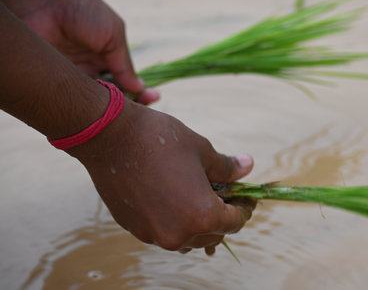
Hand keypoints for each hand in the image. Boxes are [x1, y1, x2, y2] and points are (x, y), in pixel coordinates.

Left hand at [1, 0, 157, 103]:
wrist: (43, 4)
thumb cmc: (82, 12)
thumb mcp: (113, 33)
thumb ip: (125, 63)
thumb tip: (140, 87)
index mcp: (106, 54)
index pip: (127, 79)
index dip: (141, 90)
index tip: (155, 97)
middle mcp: (92, 68)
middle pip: (115, 93)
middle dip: (132, 103)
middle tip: (144, 110)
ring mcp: (75, 77)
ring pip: (99, 101)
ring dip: (115, 108)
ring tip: (128, 110)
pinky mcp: (59, 85)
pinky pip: (79, 101)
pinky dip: (93, 108)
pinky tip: (106, 110)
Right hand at [68, 99, 254, 251]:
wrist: (109, 137)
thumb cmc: (159, 140)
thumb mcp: (201, 150)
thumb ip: (227, 167)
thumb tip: (248, 167)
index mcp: (202, 216)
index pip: (235, 223)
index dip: (244, 208)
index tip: (245, 196)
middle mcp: (179, 234)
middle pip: (213, 235)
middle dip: (222, 216)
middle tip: (223, 194)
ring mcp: (154, 235)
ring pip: (188, 238)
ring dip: (197, 222)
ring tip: (197, 197)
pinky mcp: (135, 230)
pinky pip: (164, 233)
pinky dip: (175, 221)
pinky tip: (172, 199)